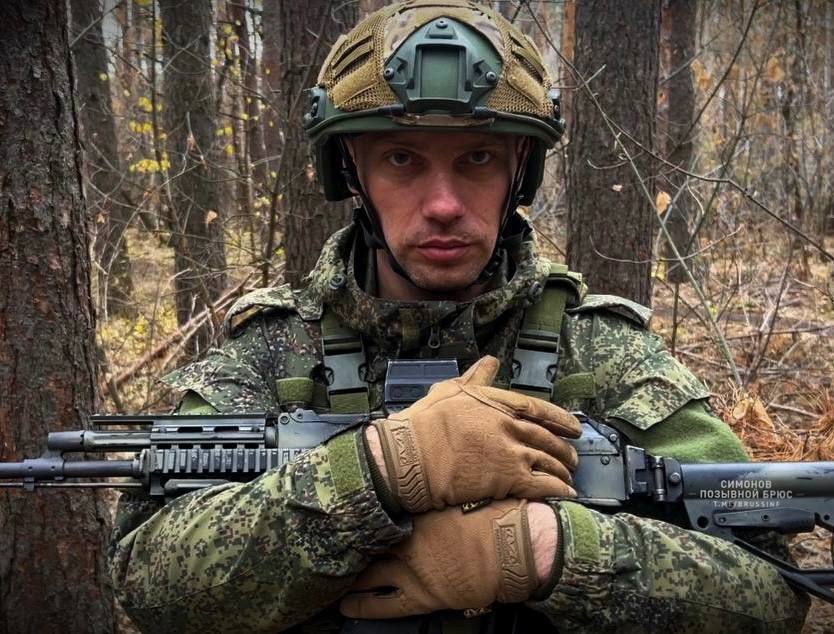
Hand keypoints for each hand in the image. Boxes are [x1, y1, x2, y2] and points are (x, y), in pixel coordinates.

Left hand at [340, 499, 553, 617]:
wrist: (515, 546)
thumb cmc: (495, 513)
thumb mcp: (460, 488)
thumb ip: (432, 488)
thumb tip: (419, 479)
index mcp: (415, 508)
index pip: (373, 509)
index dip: (353, 511)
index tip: (337, 508)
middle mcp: (406, 538)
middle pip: (363, 541)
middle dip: (343, 543)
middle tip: (323, 543)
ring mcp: (411, 569)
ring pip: (366, 575)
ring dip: (346, 577)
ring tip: (326, 577)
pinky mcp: (422, 596)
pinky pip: (383, 605)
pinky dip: (362, 606)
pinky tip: (347, 607)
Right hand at [369, 355, 580, 511]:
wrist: (411, 457)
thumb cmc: (424, 423)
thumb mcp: (450, 390)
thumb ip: (475, 377)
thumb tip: (489, 361)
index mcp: (497, 403)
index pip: (538, 408)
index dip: (560, 419)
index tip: (574, 427)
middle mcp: (509, 426)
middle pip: (547, 437)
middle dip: (564, 448)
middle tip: (573, 455)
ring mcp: (511, 452)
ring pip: (549, 461)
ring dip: (563, 470)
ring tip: (569, 477)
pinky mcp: (507, 479)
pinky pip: (543, 484)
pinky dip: (558, 489)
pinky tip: (565, 494)